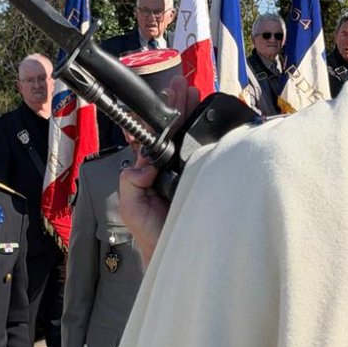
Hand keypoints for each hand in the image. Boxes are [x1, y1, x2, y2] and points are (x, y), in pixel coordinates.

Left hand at [119, 75, 198, 267]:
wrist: (180, 257)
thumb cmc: (155, 236)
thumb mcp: (132, 209)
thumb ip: (129, 185)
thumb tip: (143, 164)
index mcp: (152, 172)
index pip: (157, 138)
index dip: (164, 116)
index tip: (171, 97)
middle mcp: (172, 170)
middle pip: (176, 132)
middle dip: (181, 108)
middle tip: (186, 89)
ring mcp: (191, 173)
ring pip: (194, 140)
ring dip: (197, 117)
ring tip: (198, 97)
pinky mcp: (209, 181)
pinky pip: (213, 157)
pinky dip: (217, 139)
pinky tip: (218, 124)